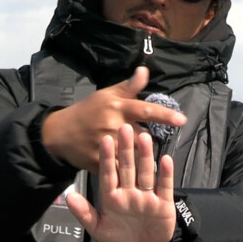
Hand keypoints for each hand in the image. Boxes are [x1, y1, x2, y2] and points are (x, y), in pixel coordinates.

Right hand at [41, 66, 186, 172]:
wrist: (60, 133)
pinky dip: (126, 170)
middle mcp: (114, 126)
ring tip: (141, 159)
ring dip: (140, 157)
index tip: (182, 120)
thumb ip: (129, 86)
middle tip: (145, 142)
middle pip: (143, 136)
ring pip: (134, 154)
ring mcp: (106, 145)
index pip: (146, 110)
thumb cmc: (88, 111)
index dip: (165, 115)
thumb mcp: (107, 95)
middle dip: (148, 140)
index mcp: (117, 107)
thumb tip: (145, 70)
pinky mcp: (99, 163)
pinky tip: (129, 171)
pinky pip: (120, 169)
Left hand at [65, 124, 175, 241]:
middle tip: (124, 128)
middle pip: (127, 168)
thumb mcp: (99, 229)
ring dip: (145, 156)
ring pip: (146, 173)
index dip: (106, 158)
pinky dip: (166, 174)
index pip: (108, 174)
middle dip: (126, 150)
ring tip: (144, 137)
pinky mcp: (164, 203)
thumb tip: (69, 196)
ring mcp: (147, 196)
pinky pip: (165, 186)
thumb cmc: (120, 236)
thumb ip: (84, 214)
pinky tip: (165, 159)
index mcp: (112, 197)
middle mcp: (130, 192)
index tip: (105, 140)